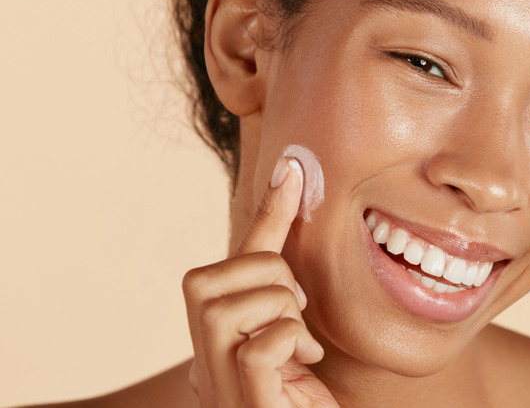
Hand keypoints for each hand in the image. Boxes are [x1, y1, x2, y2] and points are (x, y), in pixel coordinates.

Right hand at [183, 157, 338, 406]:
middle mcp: (202, 356)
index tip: (294, 172)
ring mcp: (215, 381)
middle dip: (271, 279)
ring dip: (283, 311)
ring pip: (238, 302)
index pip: (236, 260)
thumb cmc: (299, 400)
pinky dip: (290, 341)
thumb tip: (299, 233)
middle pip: (220, 275)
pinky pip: (262, 343)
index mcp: (216, 334)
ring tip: (298, 343)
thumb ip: (287, 292)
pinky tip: (300, 364)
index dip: (268, 214)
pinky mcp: (240, 400)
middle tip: (296, 313)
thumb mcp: (294, 337)